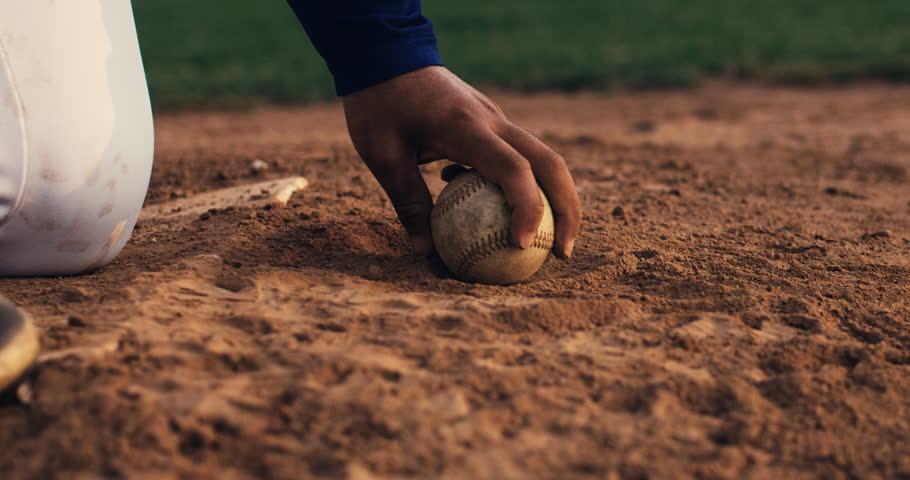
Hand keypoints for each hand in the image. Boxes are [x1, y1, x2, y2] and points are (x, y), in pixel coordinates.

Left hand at [342, 66, 580, 257]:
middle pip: (550, 164)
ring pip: (543, 160)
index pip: (514, 169)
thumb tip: (424, 252)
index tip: (521, 246)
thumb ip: (408, 202)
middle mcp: (493, 121)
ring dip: (554, 199)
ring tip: (549, 243)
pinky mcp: (491, 123)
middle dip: (566, 209)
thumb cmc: (380, 104)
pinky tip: (503, 220)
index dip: (527, 208)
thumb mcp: (383, 156)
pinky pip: (519, 158)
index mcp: (468, 128)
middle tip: (562, 253)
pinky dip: (526, 189)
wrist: (386, 53)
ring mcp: (497, 119)